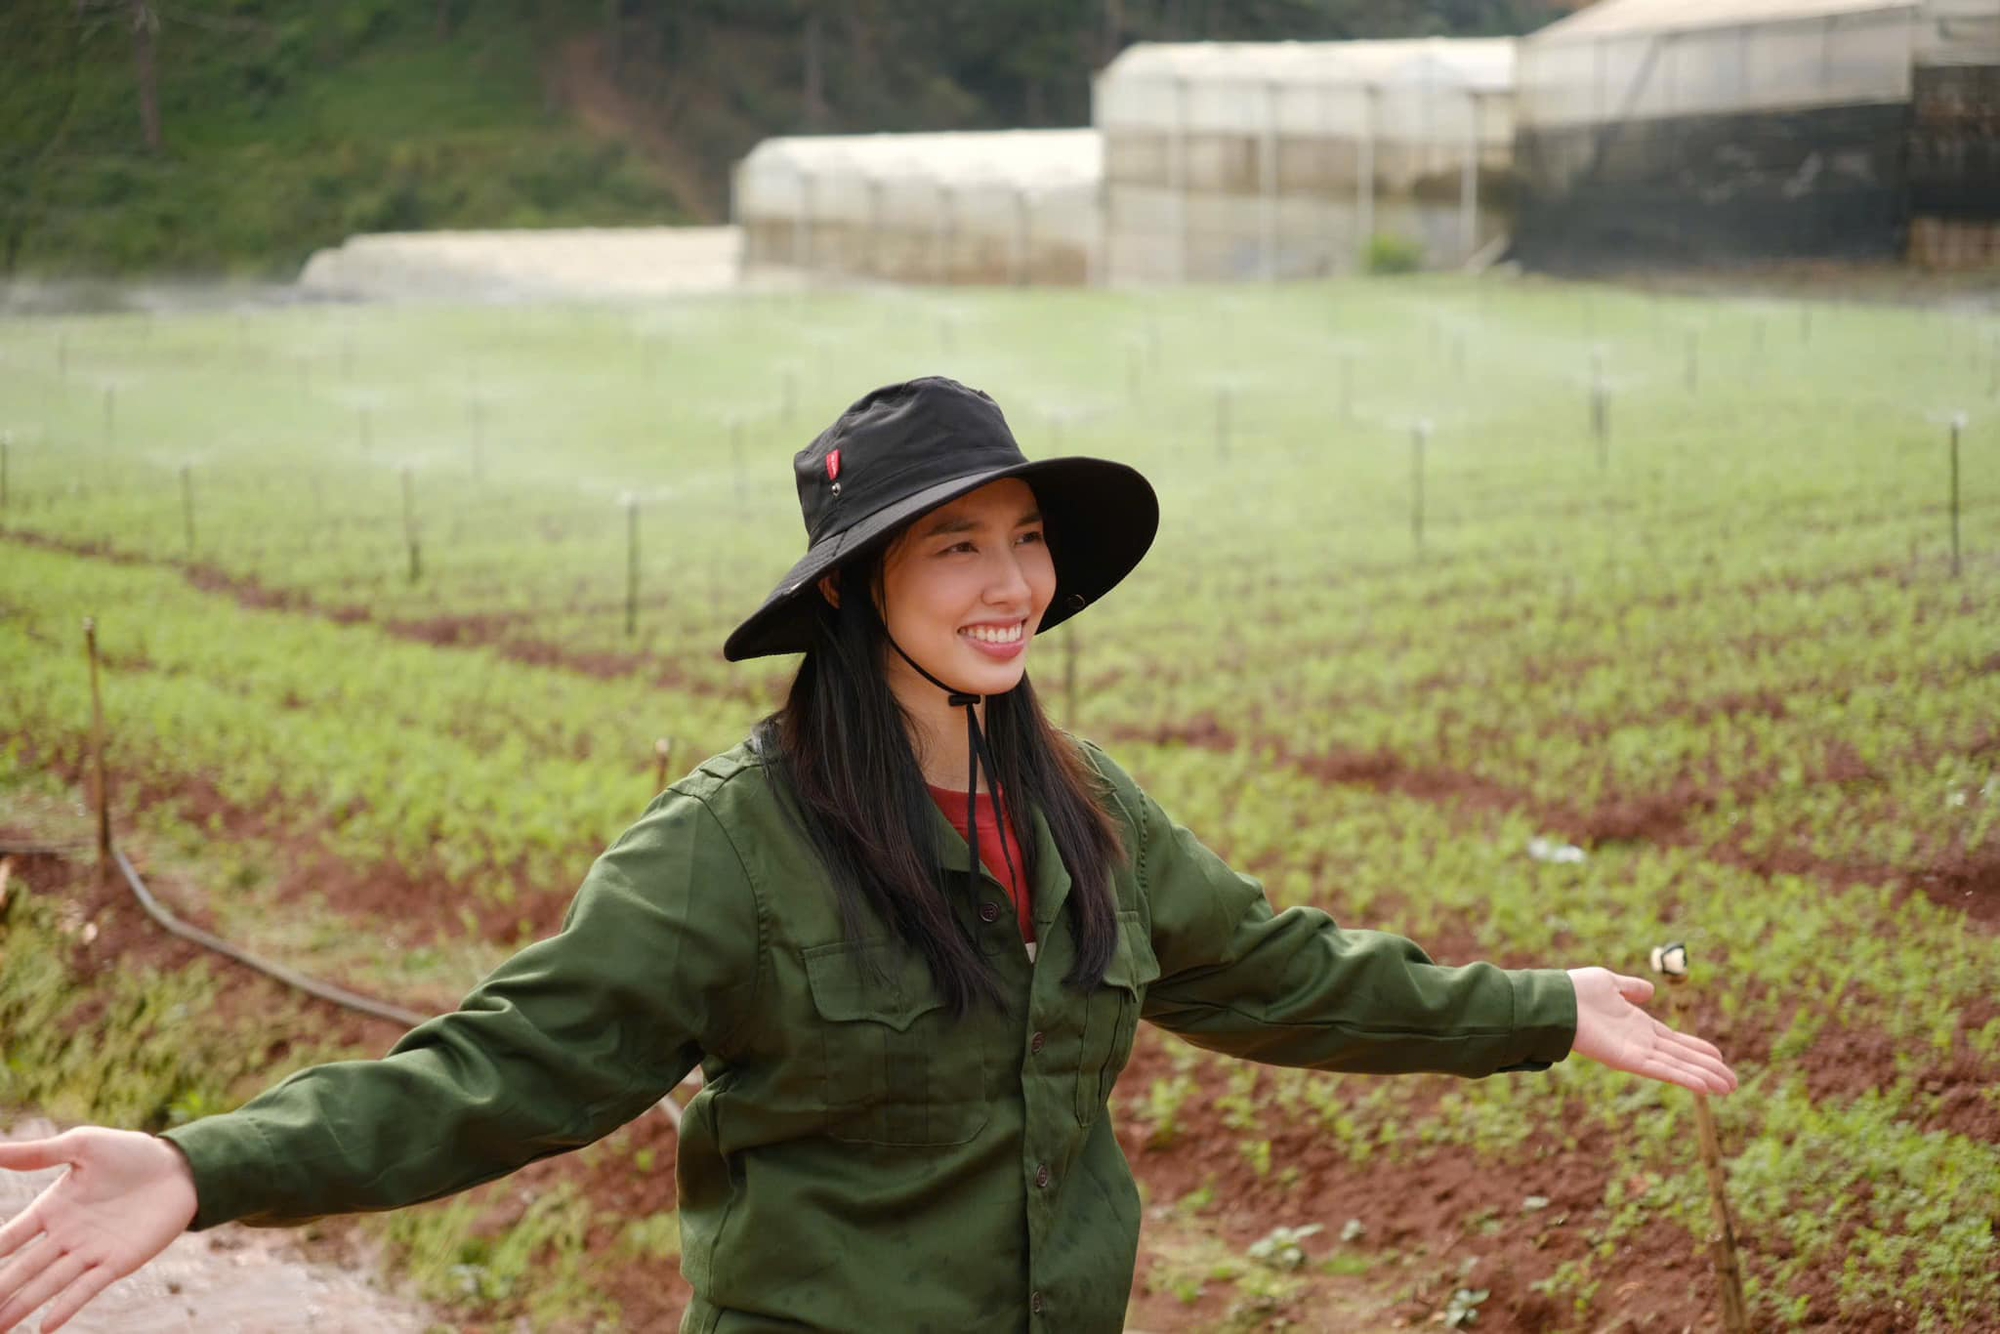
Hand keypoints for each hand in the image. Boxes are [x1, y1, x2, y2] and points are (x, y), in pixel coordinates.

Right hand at [0, 1127, 197, 1332]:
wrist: (180, 1168)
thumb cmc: (130, 1153)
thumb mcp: (82, 1145)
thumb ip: (38, 1153)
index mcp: (52, 1209)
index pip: (10, 1238)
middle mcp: (65, 1236)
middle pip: (23, 1268)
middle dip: (0, 1289)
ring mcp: (90, 1251)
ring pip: (48, 1284)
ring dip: (22, 1305)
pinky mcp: (118, 1262)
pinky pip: (87, 1288)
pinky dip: (67, 1306)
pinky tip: (45, 1326)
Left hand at [1566, 967, 1736, 1094]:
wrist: (1556, 1000)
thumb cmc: (1576, 990)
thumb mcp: (1610, 983)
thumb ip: (1630, 987)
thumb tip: (1650, 990)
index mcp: (1638, 1025)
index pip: (1675, 1041)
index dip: (1698, 1049)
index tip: (1720, 1056)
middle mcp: (1641, 1042)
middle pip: (1682, 1058)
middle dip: (1708, 1069)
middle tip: (1733, 1083)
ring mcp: (1636, 1053)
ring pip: (1678, 1068)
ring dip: (1704, 1078)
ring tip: (1728, 1089)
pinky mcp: (1628, 1060)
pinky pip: (1662, 1071)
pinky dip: (1684, 1078)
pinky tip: (1704, 1086)